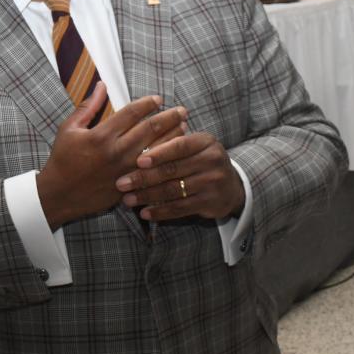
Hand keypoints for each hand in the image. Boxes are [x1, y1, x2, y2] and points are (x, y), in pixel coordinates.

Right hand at [36, 86, 186, 228]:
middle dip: (169, 117)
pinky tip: (175, 152)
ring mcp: (125, 170)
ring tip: (184, 126)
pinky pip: (154, 169)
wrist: (59, 194)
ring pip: (157, 150)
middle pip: (150, 129)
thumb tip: (102, 85)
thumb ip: (87, 106)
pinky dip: (166, 159)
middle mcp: (116, 151)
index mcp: (101, 135)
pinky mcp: (129, 185)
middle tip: (182, 110)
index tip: (158, 99)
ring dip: (172, 136)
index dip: (148, 103)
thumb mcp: (68, 129)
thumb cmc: (62, 159)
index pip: (131, 113)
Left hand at [116, 130, 243, 220]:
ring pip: (174, 190)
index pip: (179, 146)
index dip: (158, 153)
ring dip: (147, 196)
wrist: (232, 186)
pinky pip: (181, 208)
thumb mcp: (194, 146)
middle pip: (172, 170)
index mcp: (205, 142)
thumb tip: (135, 140)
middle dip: (143, 177)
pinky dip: (160, 211)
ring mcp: (212, 183)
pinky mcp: (211, 202)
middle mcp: (212, 161)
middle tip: (121, 182)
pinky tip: (144, 213)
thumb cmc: (201, 161)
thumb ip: (171, 142)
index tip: (137, 160)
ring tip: (127, 199)